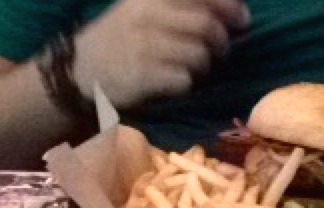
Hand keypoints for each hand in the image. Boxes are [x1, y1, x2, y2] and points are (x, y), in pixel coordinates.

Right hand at [73, 0, 249, 107]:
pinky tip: (178, 84)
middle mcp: (148, 15)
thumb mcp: (141, 8)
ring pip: (198, 55)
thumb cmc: (119, 41)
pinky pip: (184, 80)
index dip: (229, 5)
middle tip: (221, 52)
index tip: (242, 20)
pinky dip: (187, 85)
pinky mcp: (143, 76)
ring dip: (204, 66)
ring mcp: (145, 47)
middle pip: (206, 24)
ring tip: (196, 70)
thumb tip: (230, 10)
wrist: (81, 71)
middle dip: (221, 41)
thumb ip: (178, 5)